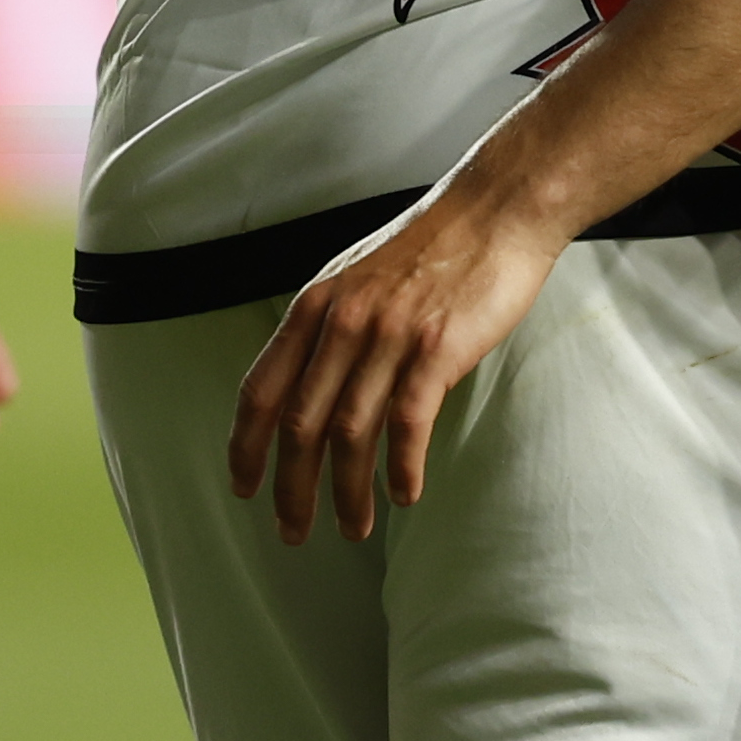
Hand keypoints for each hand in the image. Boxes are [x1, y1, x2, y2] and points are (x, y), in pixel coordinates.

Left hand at [226, 186, 557, 545]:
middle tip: (294, 532)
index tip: (243, 487)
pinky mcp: (436, 348)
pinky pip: (407, 424)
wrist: (497, 209)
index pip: (260, 389)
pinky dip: (402, 469)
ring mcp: (388, 335)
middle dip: (291, 489)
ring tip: (354, 527)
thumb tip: (312, 386)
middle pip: (299, 425)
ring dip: (349, 493)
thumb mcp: (359, 277)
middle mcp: (342, 322)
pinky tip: (405, 495)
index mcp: (315, 306)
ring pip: (350, 435)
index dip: (245, 447)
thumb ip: (331, 328)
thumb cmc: (434, 246)